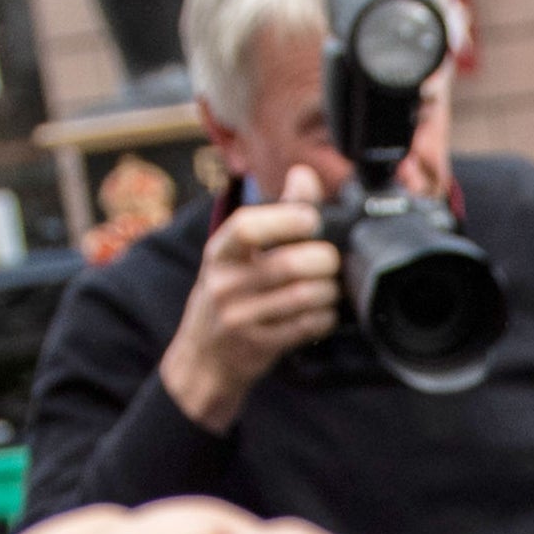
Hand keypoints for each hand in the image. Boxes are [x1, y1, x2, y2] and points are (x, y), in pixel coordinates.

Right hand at [158, 166, 344, 433]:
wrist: (203, 359)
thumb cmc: (227, 295)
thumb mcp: (237, 254)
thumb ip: (275, 213)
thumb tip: (303, 174)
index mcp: (219, 253)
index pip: (246, 227)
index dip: (286, 219)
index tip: (311, 219)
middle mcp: (225, 284)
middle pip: (289, 264)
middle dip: (323, 260)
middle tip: (330, 260)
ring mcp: (241, 318)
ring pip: (305, 296)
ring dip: (329, 290)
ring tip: (329, 286)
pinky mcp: (260, 346)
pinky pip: (309, 325)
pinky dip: (325, 316)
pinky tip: (321, 311)